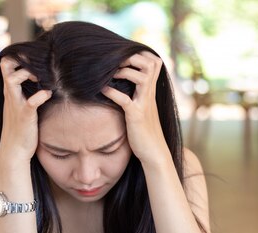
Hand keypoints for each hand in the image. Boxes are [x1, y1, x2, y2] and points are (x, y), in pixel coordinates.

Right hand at [0, 57, 51, 164]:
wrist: (14, 150)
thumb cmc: (21, 129)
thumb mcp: (21, 107)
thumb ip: (25, 94)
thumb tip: (42, 83)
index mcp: (10, 91)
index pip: (6, 65)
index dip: (18, 58)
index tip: (33, 62)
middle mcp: (10, 95)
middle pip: (6, 66)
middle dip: (20, 60)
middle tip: (36, 68)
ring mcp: (16, 104)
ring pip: (13, 80)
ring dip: (28, 74)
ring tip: (40, 80)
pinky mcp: (25, 115)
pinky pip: (31, 102)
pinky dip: (41, 96)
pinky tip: (48, 94)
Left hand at [102, 52, 171, 166]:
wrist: (154, 152)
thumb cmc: (145, 132)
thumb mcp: (143, 109)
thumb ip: (138, 95)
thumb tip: (124, 84)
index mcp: (151, 91)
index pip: (155, 62)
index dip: (141, 55)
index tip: (124, 58)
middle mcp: (150, 94)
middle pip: (151, 64)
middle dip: (133, 58)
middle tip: (116, 63)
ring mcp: (144, 104)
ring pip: (142, 77)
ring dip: (125, 71)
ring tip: (110, 74)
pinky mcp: (136, 116)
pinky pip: (124, 99)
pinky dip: (112, 93)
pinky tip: (102, 90)